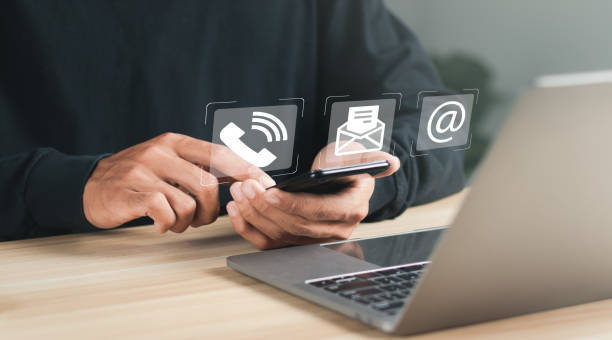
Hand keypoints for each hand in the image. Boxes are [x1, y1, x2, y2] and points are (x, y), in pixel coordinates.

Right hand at [83, 132, 273, 232]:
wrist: (89, 185)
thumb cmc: (139, 177)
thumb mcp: (169, 161)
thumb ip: (199, 166)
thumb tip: (244, 177)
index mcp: (175, 141)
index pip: (220, 153)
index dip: (246, 169)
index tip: (265, 184)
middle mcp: (161, 151)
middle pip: (208, 183)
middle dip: (212, 210)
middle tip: (201, 219)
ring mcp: (144, 171)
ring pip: (188, 202)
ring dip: (188, 221)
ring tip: (175, 222)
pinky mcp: (130, 192)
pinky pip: (164, 213)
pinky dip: (168, 224)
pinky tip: (160, 224)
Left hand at [226, 145, 399, 248]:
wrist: (335, 178)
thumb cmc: (343, 164)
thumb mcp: (354, 155)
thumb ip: (367, 158)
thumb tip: (390, 163)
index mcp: (352, 210)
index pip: (319, 212)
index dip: (293, 204)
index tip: (270, 191)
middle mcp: (335, 230)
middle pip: (296, 226)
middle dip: (267, 207)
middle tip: (246, 186)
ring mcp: (314, 239)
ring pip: (280, 235)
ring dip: (255, 215)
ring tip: (239, 191)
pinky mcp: (295, 242)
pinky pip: (269, 242)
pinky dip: (250, 228)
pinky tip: (237, 210)